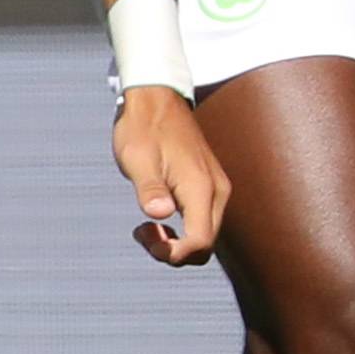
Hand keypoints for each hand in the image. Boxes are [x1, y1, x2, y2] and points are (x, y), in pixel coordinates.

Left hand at [112, 84, 226, 265]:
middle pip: (206, 244)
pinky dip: (182, 229)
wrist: (156, 99)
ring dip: (177, 241)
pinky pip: (202, 220)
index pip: (200, 241)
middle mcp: (216, 191)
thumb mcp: (137, 158)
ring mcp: (216, 188)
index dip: (175, 254)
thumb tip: (159, 214)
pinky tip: (158, 215)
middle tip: (142, 232)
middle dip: (174, 251)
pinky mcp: (209, 186)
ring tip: (146, 226)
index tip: (147, 241)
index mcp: (200, 187)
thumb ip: (149, 188)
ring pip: (205, 234)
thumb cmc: (143, 127)